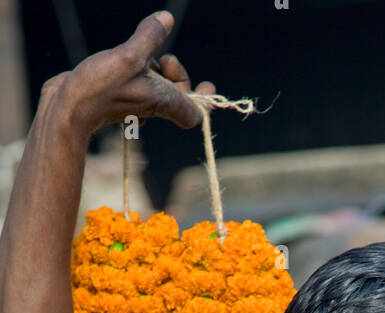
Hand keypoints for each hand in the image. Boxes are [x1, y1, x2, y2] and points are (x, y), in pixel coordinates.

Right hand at [39, 11, 214, 136]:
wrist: (67, 109)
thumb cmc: (100, 88)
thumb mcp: (129, 56)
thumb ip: (150, 37)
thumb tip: (167, 18)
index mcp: (162, 102)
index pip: (195, 114)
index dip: (204, 101)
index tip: (208, 85)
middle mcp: (152, 106)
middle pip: (177, 92)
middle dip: (174, 71)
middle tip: (165, 59)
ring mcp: (135, 102)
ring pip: (156, 84)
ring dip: (153, 67)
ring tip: (137, 56)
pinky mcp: (119, 96)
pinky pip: (138, 82)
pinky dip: (137, 69)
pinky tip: (123, 61)